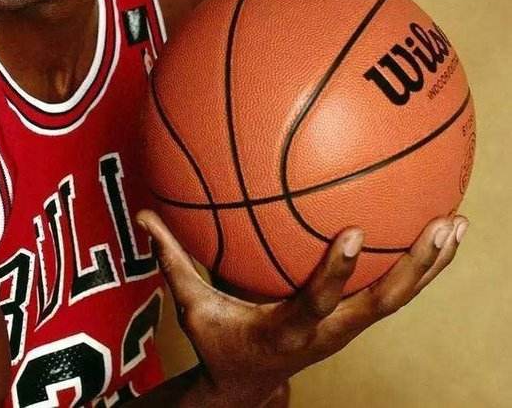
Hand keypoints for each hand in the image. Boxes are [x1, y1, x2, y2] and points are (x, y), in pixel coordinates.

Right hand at [136, 210, 467, 407]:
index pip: (316, 303)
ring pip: (400, 299)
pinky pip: (393, 293)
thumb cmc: (220, 341)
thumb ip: (173, 260)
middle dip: (415, 268)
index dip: (336, 273)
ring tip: (456, 224)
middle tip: (442, 225)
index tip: (353, 233)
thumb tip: (145, 216)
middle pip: (383, 303)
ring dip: (431, 265)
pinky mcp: (355, 320)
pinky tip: (434, 235)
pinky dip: (418, 266)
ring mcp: (348, 329)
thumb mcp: (194, 307)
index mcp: (288, 330)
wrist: (250, 385)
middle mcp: (329, 332)